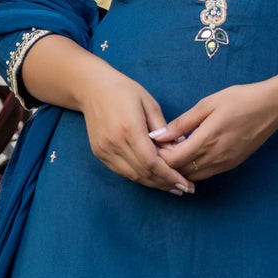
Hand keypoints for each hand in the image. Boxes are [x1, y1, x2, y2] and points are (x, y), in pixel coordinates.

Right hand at [81, 70, 194, 195]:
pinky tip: (152, 178)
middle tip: (183, 189)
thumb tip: (181, 149)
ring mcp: (104, 150)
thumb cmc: (124, 91)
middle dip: (164, 183)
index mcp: (129, 128)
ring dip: (153, 183)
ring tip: (171, 186)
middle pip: (143, 172)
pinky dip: (138, 176)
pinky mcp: (99, 153)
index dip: (169, 176)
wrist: (92, 88)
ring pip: (132, 176)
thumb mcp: (150, 104)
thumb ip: (165, 129)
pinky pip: (121, 172)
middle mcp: (114, 142)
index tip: (184, 183)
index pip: (151, 162)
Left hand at [150, 83, 277, 180]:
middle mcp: (215, 156)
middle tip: (161, 149)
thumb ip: (182, 123)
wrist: (271, 107)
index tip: (155, 144)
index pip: (173, 160)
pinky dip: (194, 169)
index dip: (159, 155)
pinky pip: (206, 174)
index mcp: (206, 139)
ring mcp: (224, 163)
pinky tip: (192, 156)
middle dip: (167, 164)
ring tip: (175, 153)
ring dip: (181, 168)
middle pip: (180, 171)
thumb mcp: (207, 104)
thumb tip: (158, 135)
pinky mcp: (232, 165)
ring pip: (193, 176)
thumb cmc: (239, 100)